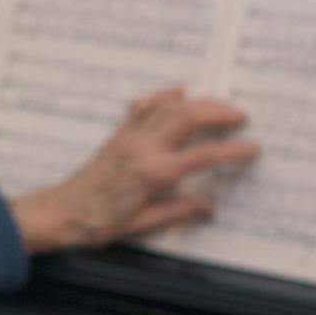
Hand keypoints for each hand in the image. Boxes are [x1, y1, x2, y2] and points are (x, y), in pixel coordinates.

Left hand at [8, 85, 259, 253]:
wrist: (61, 212)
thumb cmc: (99, 224)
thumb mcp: (142, 224)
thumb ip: (178, 211)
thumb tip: (209, 206)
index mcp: (154, 173)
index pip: (203, 156)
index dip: (232, 150)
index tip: (253, 147)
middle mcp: (144, 149)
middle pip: (188, 118)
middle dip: (218, 112)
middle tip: (241, 114)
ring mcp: (130, 138)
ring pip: (169, 107)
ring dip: (197, 101)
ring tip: (219, 103)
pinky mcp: (118, 135)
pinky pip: (144, 107)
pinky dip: (163, 95)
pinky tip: (178, 90)